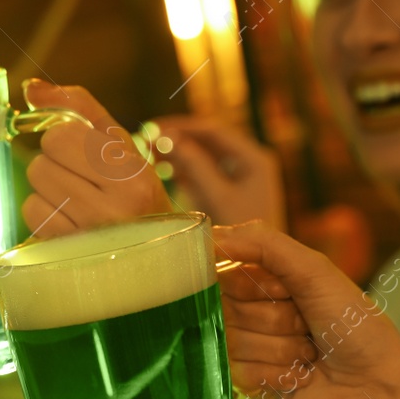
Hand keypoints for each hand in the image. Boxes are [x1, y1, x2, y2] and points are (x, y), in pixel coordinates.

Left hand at [20, 79, 172, 237]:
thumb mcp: (120, 145)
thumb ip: (79, 107)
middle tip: (79, 175)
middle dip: (54, 162)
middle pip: (41, 162)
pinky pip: (31, 214)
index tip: (83, 151)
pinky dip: (43, 211)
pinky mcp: (65, 252)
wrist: (150, 247)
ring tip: (75, 198)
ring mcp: (87, 237)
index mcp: (132, 176)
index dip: (64, 137)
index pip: (61, 135)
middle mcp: (113, 209)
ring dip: (48, 187)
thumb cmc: (133, 189)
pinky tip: (67, 217)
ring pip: (34, 187)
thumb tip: (30, 88)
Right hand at [145, 115, 285, 230]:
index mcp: (253, 159)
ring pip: (202, 157)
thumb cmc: (243, 236)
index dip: (182, 126)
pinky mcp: (226, 194)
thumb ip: (195, 166)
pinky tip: (159, 169)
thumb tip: (167, 139)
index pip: (213, 131)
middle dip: (177, 139)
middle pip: (207, 142)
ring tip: (147, 152)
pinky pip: (201, 174)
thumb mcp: (217, 197)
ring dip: (176, 154)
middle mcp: (247, 164)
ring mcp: (237, 179)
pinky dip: (181, 170)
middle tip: (145, 138)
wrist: (254, 272)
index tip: (154, 127)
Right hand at [213, 221, 399, 398]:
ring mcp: (252, 348)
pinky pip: (237, 371)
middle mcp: (256, 311)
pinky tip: (300, 377)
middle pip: (225, 307)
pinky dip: (273, 374)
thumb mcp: (317, 272)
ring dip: (278, 348)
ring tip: (309, 354)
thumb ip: (265, 245)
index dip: (250, 283)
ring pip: (231, 340)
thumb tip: (212, 235)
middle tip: (305, 325)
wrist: (377, 392)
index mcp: (272, 280)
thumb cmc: (356, 328)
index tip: (284, 292)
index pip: (226, 271)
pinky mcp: (250, 383)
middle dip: (271, 317)